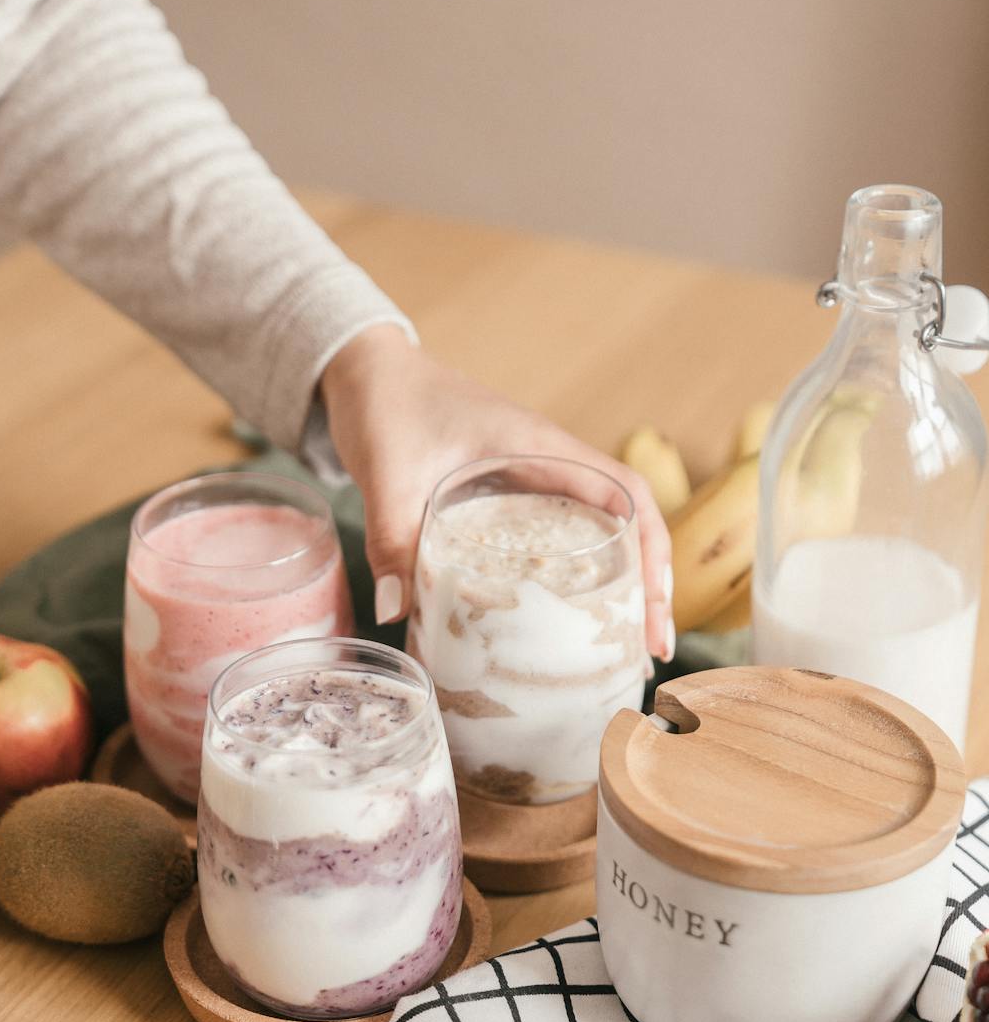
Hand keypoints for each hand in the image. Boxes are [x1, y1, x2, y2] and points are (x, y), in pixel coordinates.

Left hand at [321, 326, 673, 658]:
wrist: (366, 371)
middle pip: (626, 523)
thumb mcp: (387, 473)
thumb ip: (390, 537)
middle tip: (646, 650)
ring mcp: (530, 477)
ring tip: (619, 648)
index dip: (652, 551)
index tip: (654, 608)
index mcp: (538, 445)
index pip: (624, 494)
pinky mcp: (507, 493)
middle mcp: (547, 460)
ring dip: (616, 585)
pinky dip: (572, 577)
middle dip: (646, 586)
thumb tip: (395, 612)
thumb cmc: (386, 403)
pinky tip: (561, 619)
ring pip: (596, 533)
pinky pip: (557, 535)